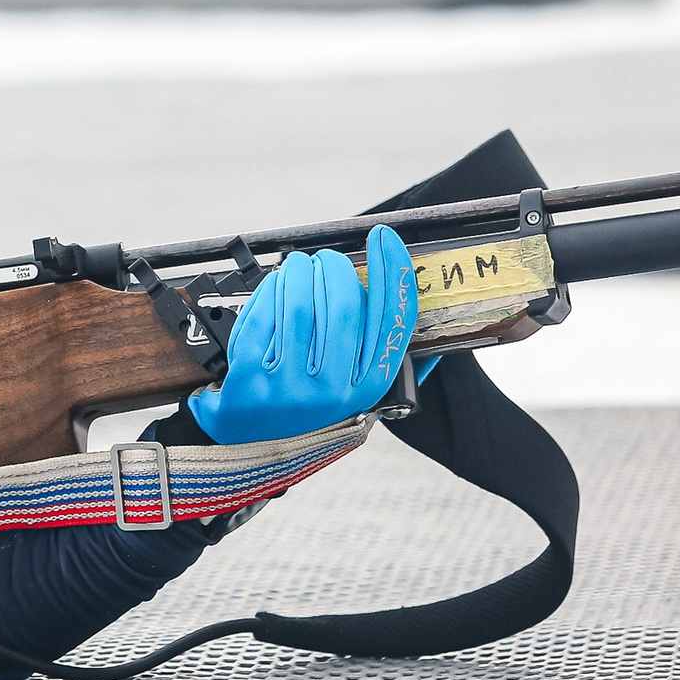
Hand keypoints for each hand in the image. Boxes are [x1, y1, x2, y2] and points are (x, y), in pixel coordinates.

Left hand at [187, 224, 418, 443]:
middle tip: (325, 259)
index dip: (392, 272)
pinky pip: (263, 316)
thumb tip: (428, 301)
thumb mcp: (355, 385)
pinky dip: (269, 289)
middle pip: (343, 304)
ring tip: (298, 267)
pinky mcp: (251, 382)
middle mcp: (334, 391)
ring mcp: (291, 389)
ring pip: (300, 304)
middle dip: (333, 266)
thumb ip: (387, 349)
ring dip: (299, 271)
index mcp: (369, 387)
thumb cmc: (309, 400)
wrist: (252, 440)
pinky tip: (274, 285)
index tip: (384, 239)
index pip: (393, 319)